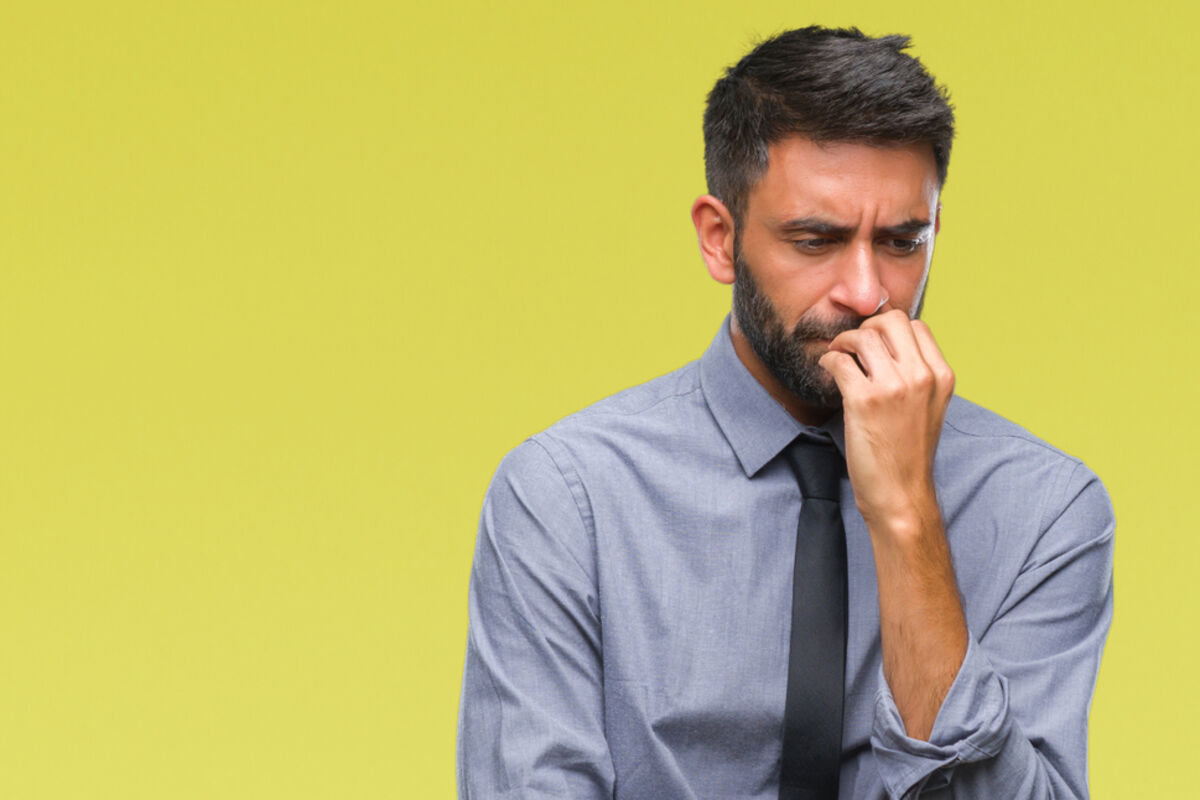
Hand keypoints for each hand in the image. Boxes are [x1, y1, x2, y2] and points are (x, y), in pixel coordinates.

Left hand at [817, 310, 954, 533]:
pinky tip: (827, 370)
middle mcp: (921, 376)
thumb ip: (917, 375)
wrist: (901, 493)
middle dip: (866, 326)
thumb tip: (887, 346)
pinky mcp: (864, 400)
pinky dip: (828, 360)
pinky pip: (839, 361)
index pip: (915, 325)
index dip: (888, 328)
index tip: (873, 340)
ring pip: (863, 335)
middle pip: (890, 320)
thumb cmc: (909, 453)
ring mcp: (894, 386)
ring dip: (843, 341)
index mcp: (941, 375)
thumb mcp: (929, 407)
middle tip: (852, 345)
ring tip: (837, 356)